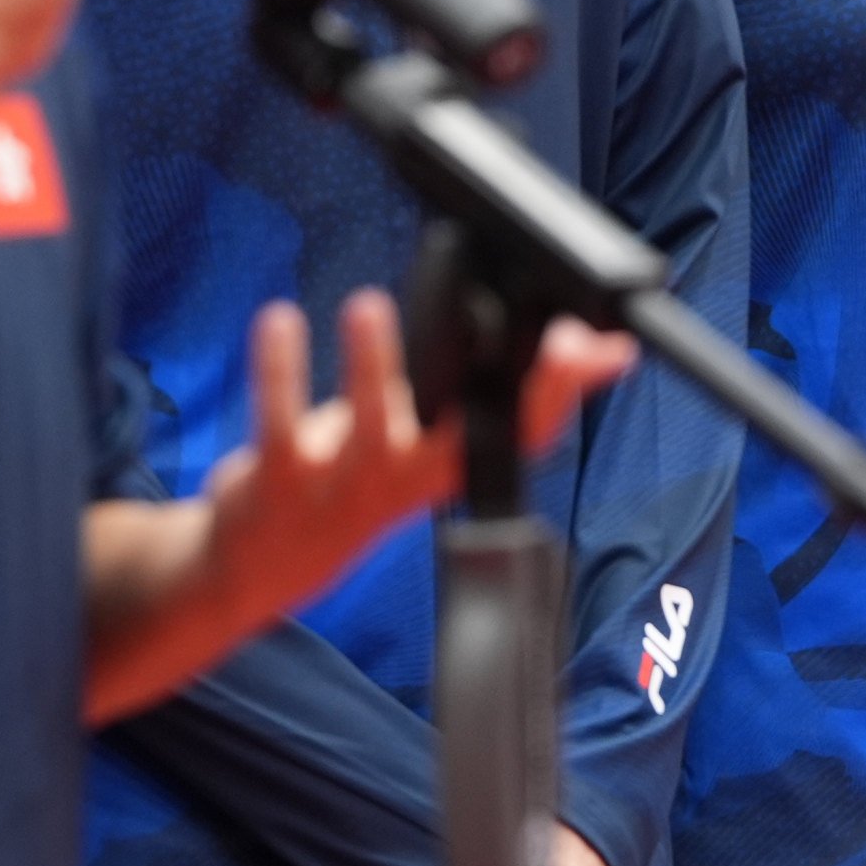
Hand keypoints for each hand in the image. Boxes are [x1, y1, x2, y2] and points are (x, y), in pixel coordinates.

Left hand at [196, 290, 631, 631]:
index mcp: (454, 463)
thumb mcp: (439, 434)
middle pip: (470, 437)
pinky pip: (280, 420)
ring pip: (369, 427)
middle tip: (551, 337)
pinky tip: (280, 318)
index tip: (597, 346)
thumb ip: (505, 387)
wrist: (266, 562)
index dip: (565, 391)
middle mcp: (411, 478)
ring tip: (370, 304)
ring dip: (370, 364)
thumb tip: (598, 342)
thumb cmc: (367, 475)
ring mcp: (347, 482)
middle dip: (515, 392)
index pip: (526, 431)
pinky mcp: (281, 476)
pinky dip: (279, 368)